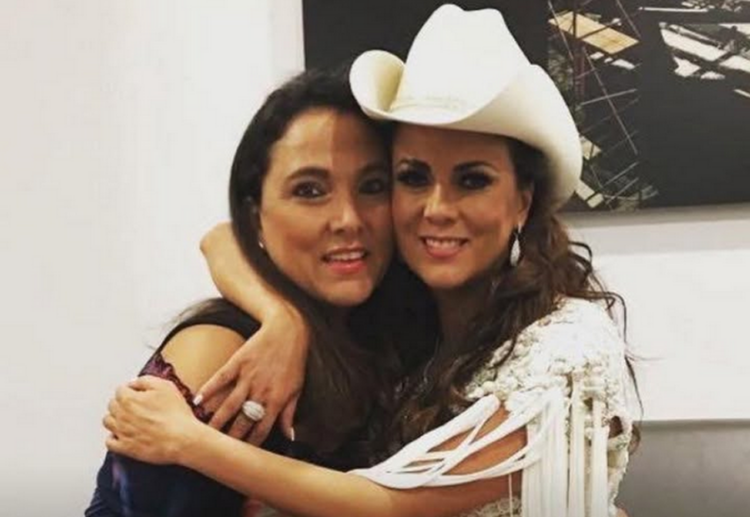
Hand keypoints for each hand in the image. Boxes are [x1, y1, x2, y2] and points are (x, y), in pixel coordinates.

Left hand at [104, 376, 200, 464]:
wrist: (182, 439)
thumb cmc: (176, 414)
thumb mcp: (165, 386)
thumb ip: (145, 380)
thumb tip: (134, 382)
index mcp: (129, 400)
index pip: (120, 390)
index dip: (130, 390)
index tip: (137, 392)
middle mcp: (122, 416)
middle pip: (112, 405)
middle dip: (121, 402)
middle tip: (134, 405)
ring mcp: (122, 433)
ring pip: (108, 422)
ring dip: (115, 418)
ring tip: (127, 418)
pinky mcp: (126, 448)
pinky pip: (109, 442)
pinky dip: (113, 437)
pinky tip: (122, 434)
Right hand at [195, 306, 308, 443]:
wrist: (287, 331)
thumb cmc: (293, 361)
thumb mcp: (296, 389)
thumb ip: (289, 414)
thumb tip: (290, 436)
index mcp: (276, 401)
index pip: (261, 430)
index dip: (250, 445)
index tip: (240, 455)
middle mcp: (260, 392)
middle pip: (242, 421)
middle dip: (230, 439)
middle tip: (217, 450)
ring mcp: (247, 377)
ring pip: (228, 405)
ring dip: (216, 421)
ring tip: (204, 433)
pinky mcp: (237, 363)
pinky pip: (219, 379)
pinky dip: (207, 390)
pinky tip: (196, 401)